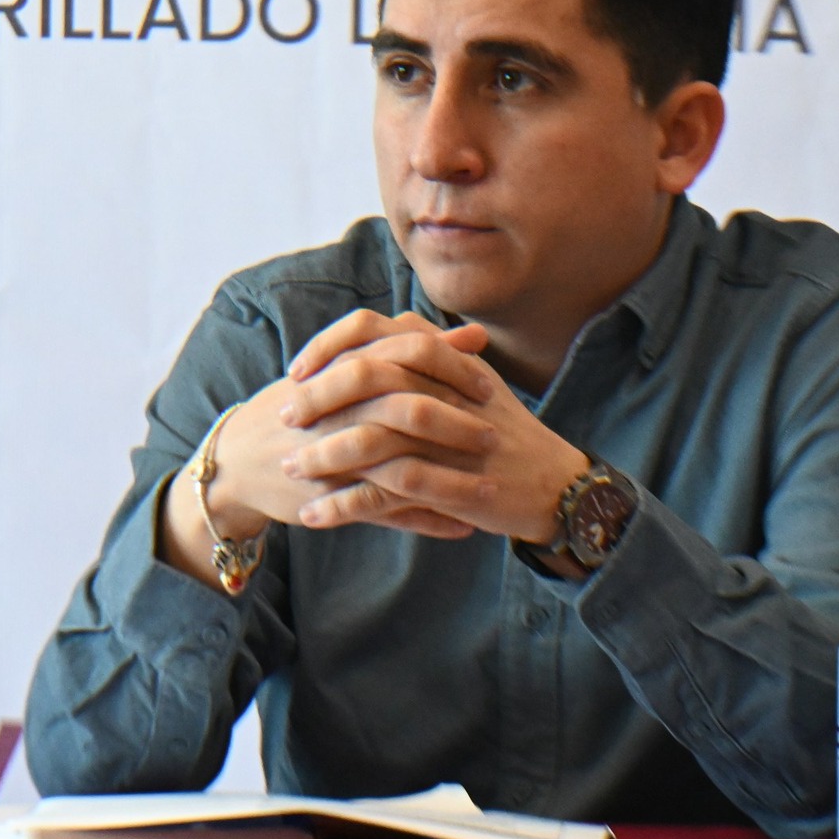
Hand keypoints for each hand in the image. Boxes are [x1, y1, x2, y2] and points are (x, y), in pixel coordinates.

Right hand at [159, 312, 498, 583]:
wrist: (237, 461)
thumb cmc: (305, 407)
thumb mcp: (352, 369)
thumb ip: (415, 350)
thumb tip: (476, 335)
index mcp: (345, 371)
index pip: (407, 359)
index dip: (452, 373)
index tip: (488, 387)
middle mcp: (338, 411)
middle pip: (407, 410)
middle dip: (456, 425)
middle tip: (493, 436)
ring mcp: (333, 457)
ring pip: (400, 467)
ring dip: (450, 481)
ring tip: (492, 490)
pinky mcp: (332, 499)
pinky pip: (386, 512)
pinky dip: (428, 522)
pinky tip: (464, 528)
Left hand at [283, 322, 588, 545]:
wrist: (554, 483)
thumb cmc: (510, 433)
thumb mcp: (475, 380)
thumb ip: (434, 351)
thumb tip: (396, 322)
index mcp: (444, 360)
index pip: (372, 331)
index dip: (328, 346)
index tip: (298, 371)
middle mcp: (443, 390)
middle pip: (362, 380)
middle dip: (315, 400)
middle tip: (284, 418)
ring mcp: (445, 440)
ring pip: (367, 439)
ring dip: (321, 457)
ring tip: (291, 471)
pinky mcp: (447, 487)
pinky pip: (382, 495)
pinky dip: (342, 507)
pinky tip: (314, 516)